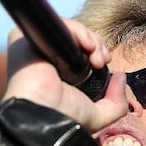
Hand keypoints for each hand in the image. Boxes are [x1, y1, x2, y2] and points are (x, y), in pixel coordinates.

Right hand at [3, 19, 127, 132]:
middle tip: (102, 60)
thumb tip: (121, 77)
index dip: (97, 51)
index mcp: (58, 72)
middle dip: (97, 44)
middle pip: (76, 37)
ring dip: (90, 38)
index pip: (80, 49)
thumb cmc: (65, 120)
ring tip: (96, 57)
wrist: (45, 120)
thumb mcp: (98, 116)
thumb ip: (116, 102)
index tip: (104, 62)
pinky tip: (86, 46)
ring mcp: (34, 47)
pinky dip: (76, 30)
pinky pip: (55, 24)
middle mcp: (45, 58)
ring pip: (68, 28)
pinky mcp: (24, 39)